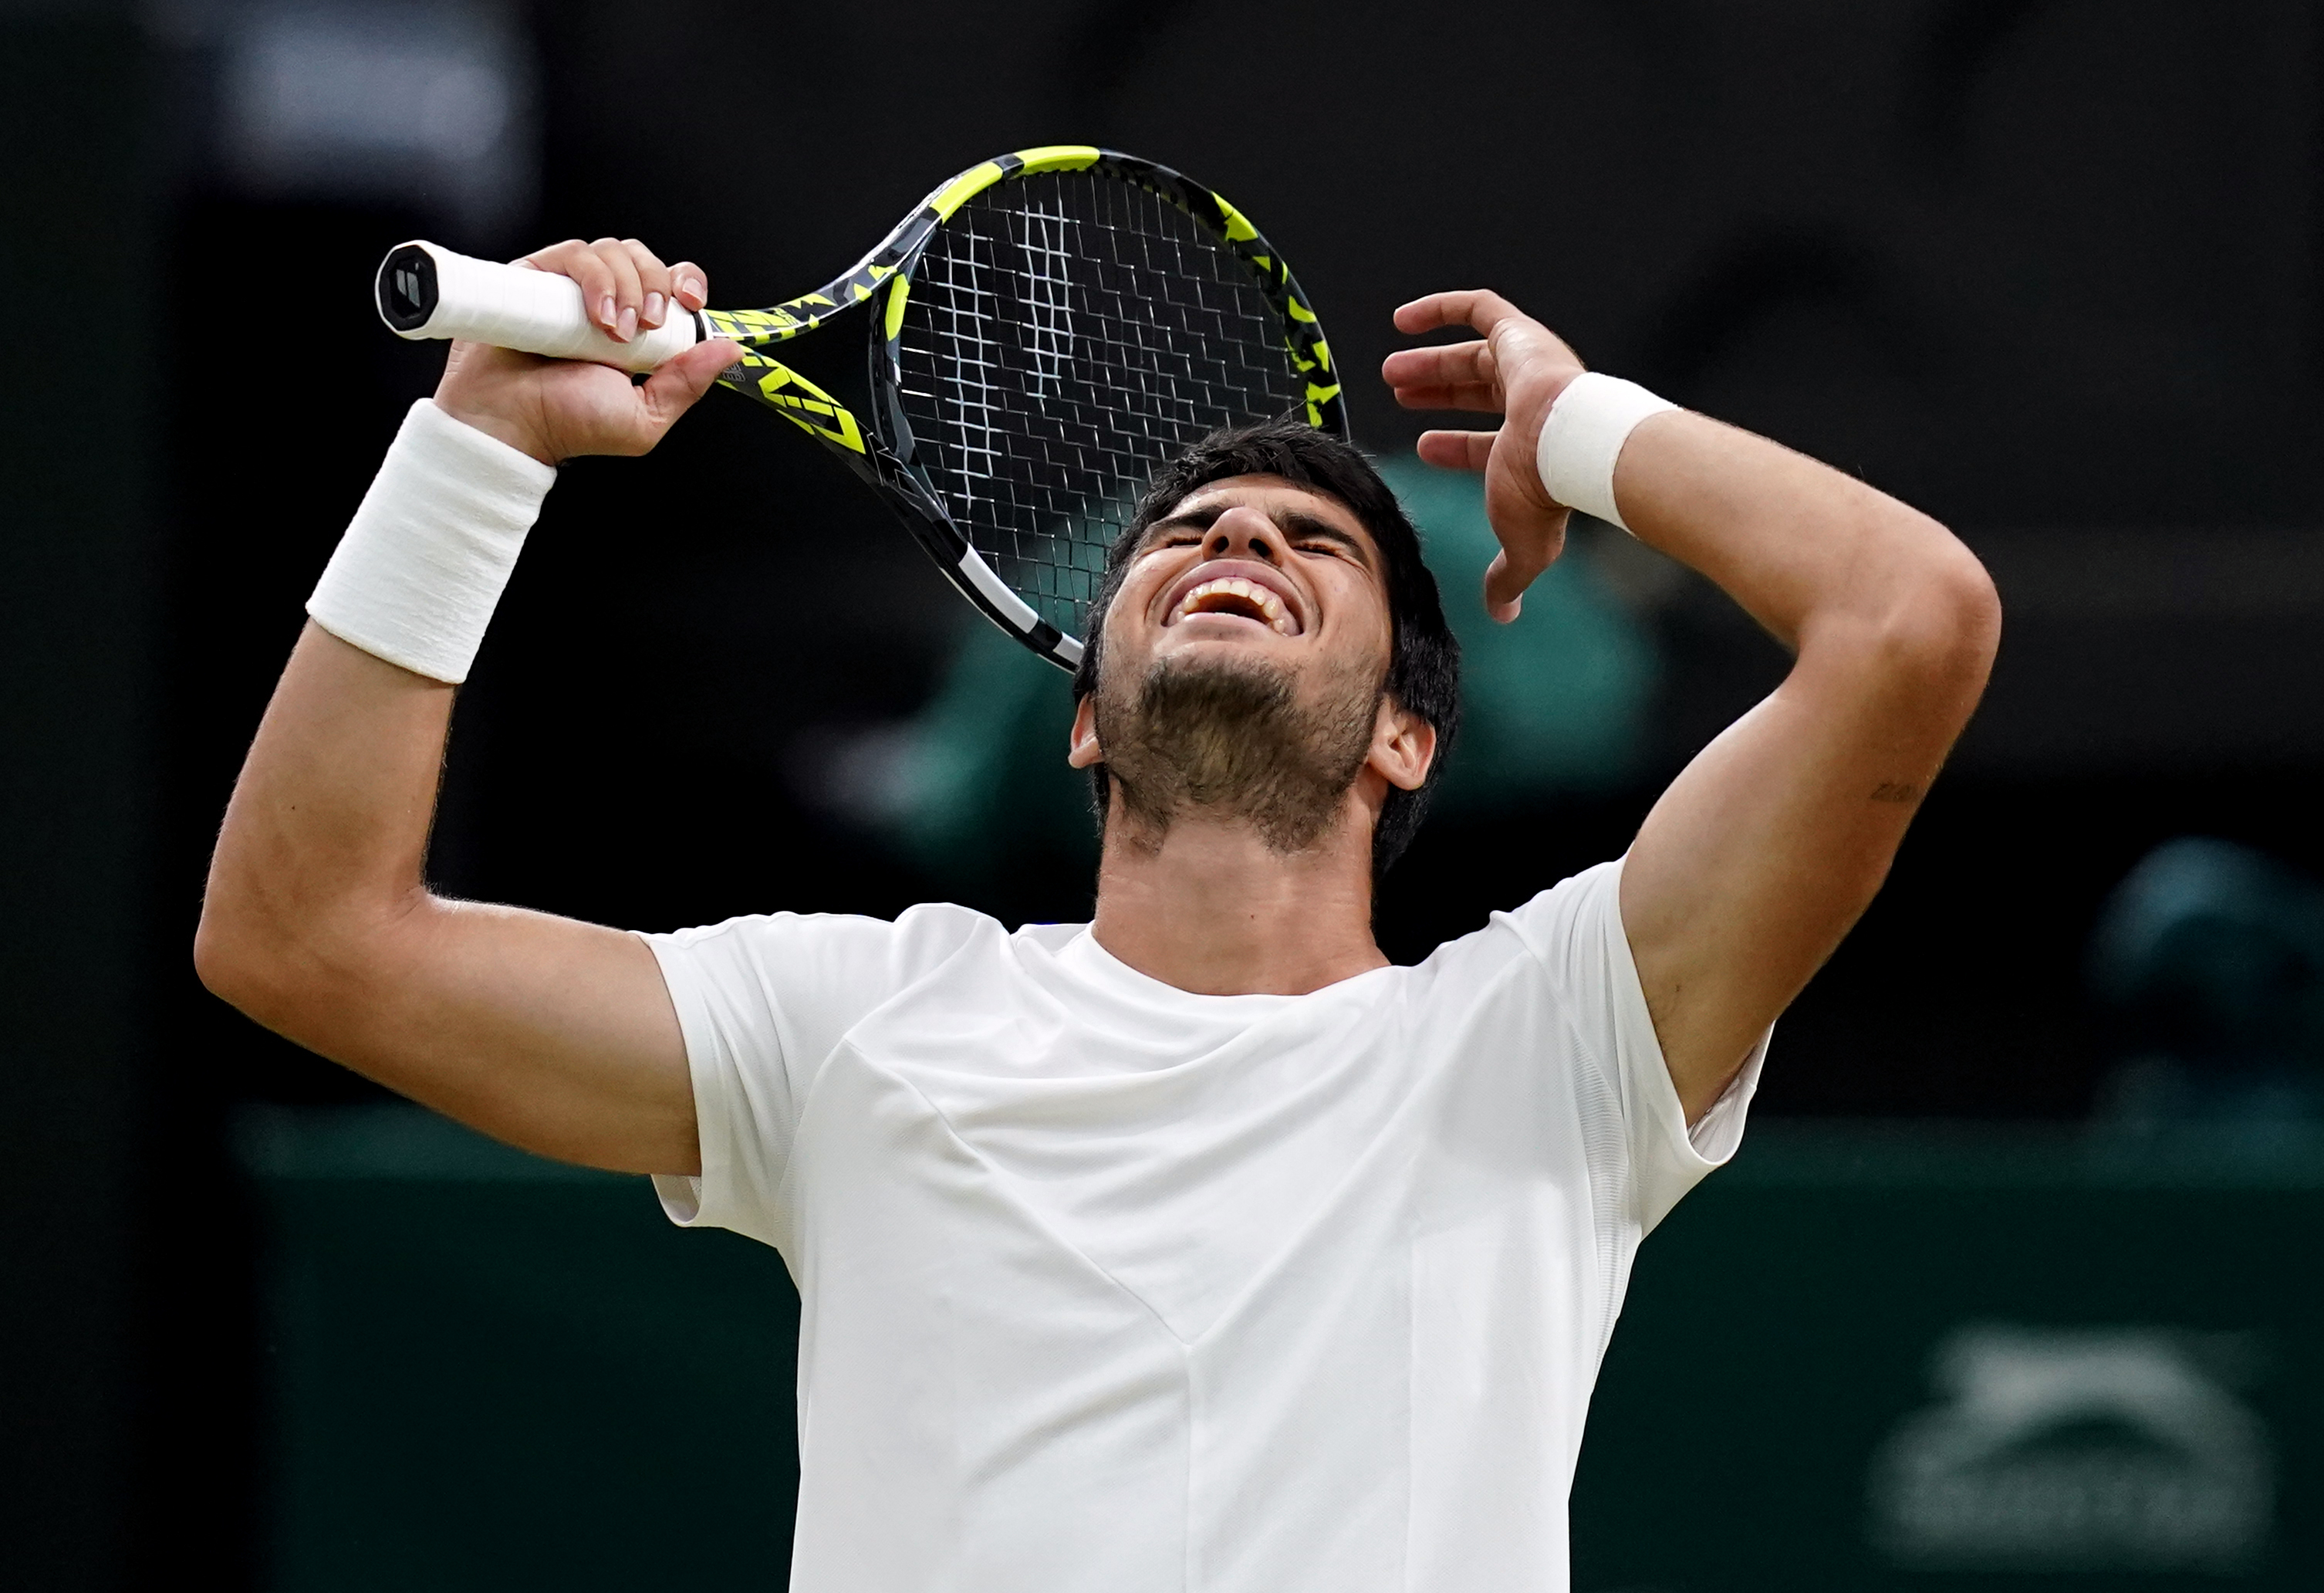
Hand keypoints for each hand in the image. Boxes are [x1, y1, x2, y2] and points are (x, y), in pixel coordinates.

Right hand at [433, 237, 736, 465]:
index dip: (685, 281)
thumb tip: (731, 350)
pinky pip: (575, 253)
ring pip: (612, 252)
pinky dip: (593, 277)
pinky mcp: (537, 275)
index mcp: (636, 331)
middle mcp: (605, 303)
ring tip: (611, 333)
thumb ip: (687, 383)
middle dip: (655, 286)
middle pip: (645, 259)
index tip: (691, 301)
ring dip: (623, 286)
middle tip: (645, 327)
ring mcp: (570, 288)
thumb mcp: (644, 417)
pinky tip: (592, 317)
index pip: (670, 282)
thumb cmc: (567, 424)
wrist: (509, 424)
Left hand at [1382, 291, 1586, 620]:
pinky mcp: (1519, 335)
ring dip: (1430, 360)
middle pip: (1479, 392)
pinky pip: (1479, 308)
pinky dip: (1441, 309)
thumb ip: (1510, 577)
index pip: (1490, 441)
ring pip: (1475, 353)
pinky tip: (1401, 320)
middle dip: (1438, 393)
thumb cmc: (1546, 495)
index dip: (1455, 446)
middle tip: (1398, 393)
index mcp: (1533, 447)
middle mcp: (1534, 402)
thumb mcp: (1521, 543)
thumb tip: (1505, 616)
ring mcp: (1529, 366)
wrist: (1572, 446)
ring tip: (1391, 369)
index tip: (1421, 447)